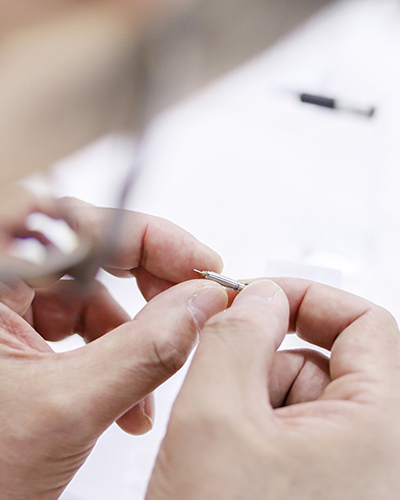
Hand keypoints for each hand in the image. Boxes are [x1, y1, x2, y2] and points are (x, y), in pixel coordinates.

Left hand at [0, 199, 227, 499]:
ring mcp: (7, 312)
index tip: (199, 263)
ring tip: (148, 387)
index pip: (81, 224)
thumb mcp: (66, 408)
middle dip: (149, 283)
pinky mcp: (21, 338)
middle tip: (191, 303)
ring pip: (92, 296)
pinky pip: (82, 328)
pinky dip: (115, 358)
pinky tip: (126, 400)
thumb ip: (144, 351)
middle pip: (91, 252)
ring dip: (134, 338)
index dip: (152, 237)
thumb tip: (200, 303)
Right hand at [146, 279, 399, 498]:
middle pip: (327, 361)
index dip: (307, 298)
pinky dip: (256, 434)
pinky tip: (230, 469)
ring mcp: (358, 478)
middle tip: (221, 388)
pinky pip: (295, 437)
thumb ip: (236, 338)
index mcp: (383, 429)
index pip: (365, 323)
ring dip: (254, 403)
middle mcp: (383, 455)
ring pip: (304, 400)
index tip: (258, 298)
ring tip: (222, 448)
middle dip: (265, 361)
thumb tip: (258, 295)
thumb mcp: (215, 422)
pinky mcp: (331, 492)